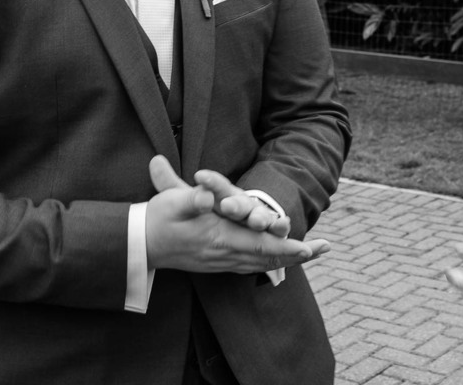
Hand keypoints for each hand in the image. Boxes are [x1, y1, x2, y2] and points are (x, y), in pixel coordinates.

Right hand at [145, 156, 327, 273]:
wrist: (138, 244)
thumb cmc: (156, 218)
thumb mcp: (172, 201)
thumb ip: (191, 197)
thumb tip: (207, 195)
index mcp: (218, 237)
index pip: (259, 245)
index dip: (285, 246)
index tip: (309, 246)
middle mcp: (223, 254)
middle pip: (267, 257)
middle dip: (296, 254)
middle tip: (324, 247)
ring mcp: (219, 262)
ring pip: (260, 263)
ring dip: (286, 259)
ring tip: (311, 253)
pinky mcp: (215, 264)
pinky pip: (248, 267)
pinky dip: (268, 263)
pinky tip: (278, 261)